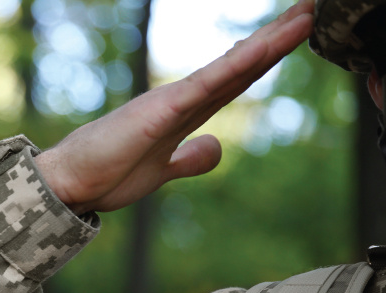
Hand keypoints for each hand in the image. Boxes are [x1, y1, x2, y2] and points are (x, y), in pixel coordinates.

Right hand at [34, 0, 313, 214]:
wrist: (71, 182)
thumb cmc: (107, 175)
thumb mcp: (162, 170)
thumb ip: (190, 158)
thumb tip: (217, 147)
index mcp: (184, 112)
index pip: (235, 79)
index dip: (267, 57)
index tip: (297, 35)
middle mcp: (183, 99)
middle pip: (241, 65)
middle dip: (279, 38)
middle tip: (314, 10)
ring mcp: (173, 100)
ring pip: (232, 67)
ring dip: (270, 42)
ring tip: (306, 16)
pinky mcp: (162, 110)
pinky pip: (208, 85)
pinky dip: (237, 65)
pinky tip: (264, 48)